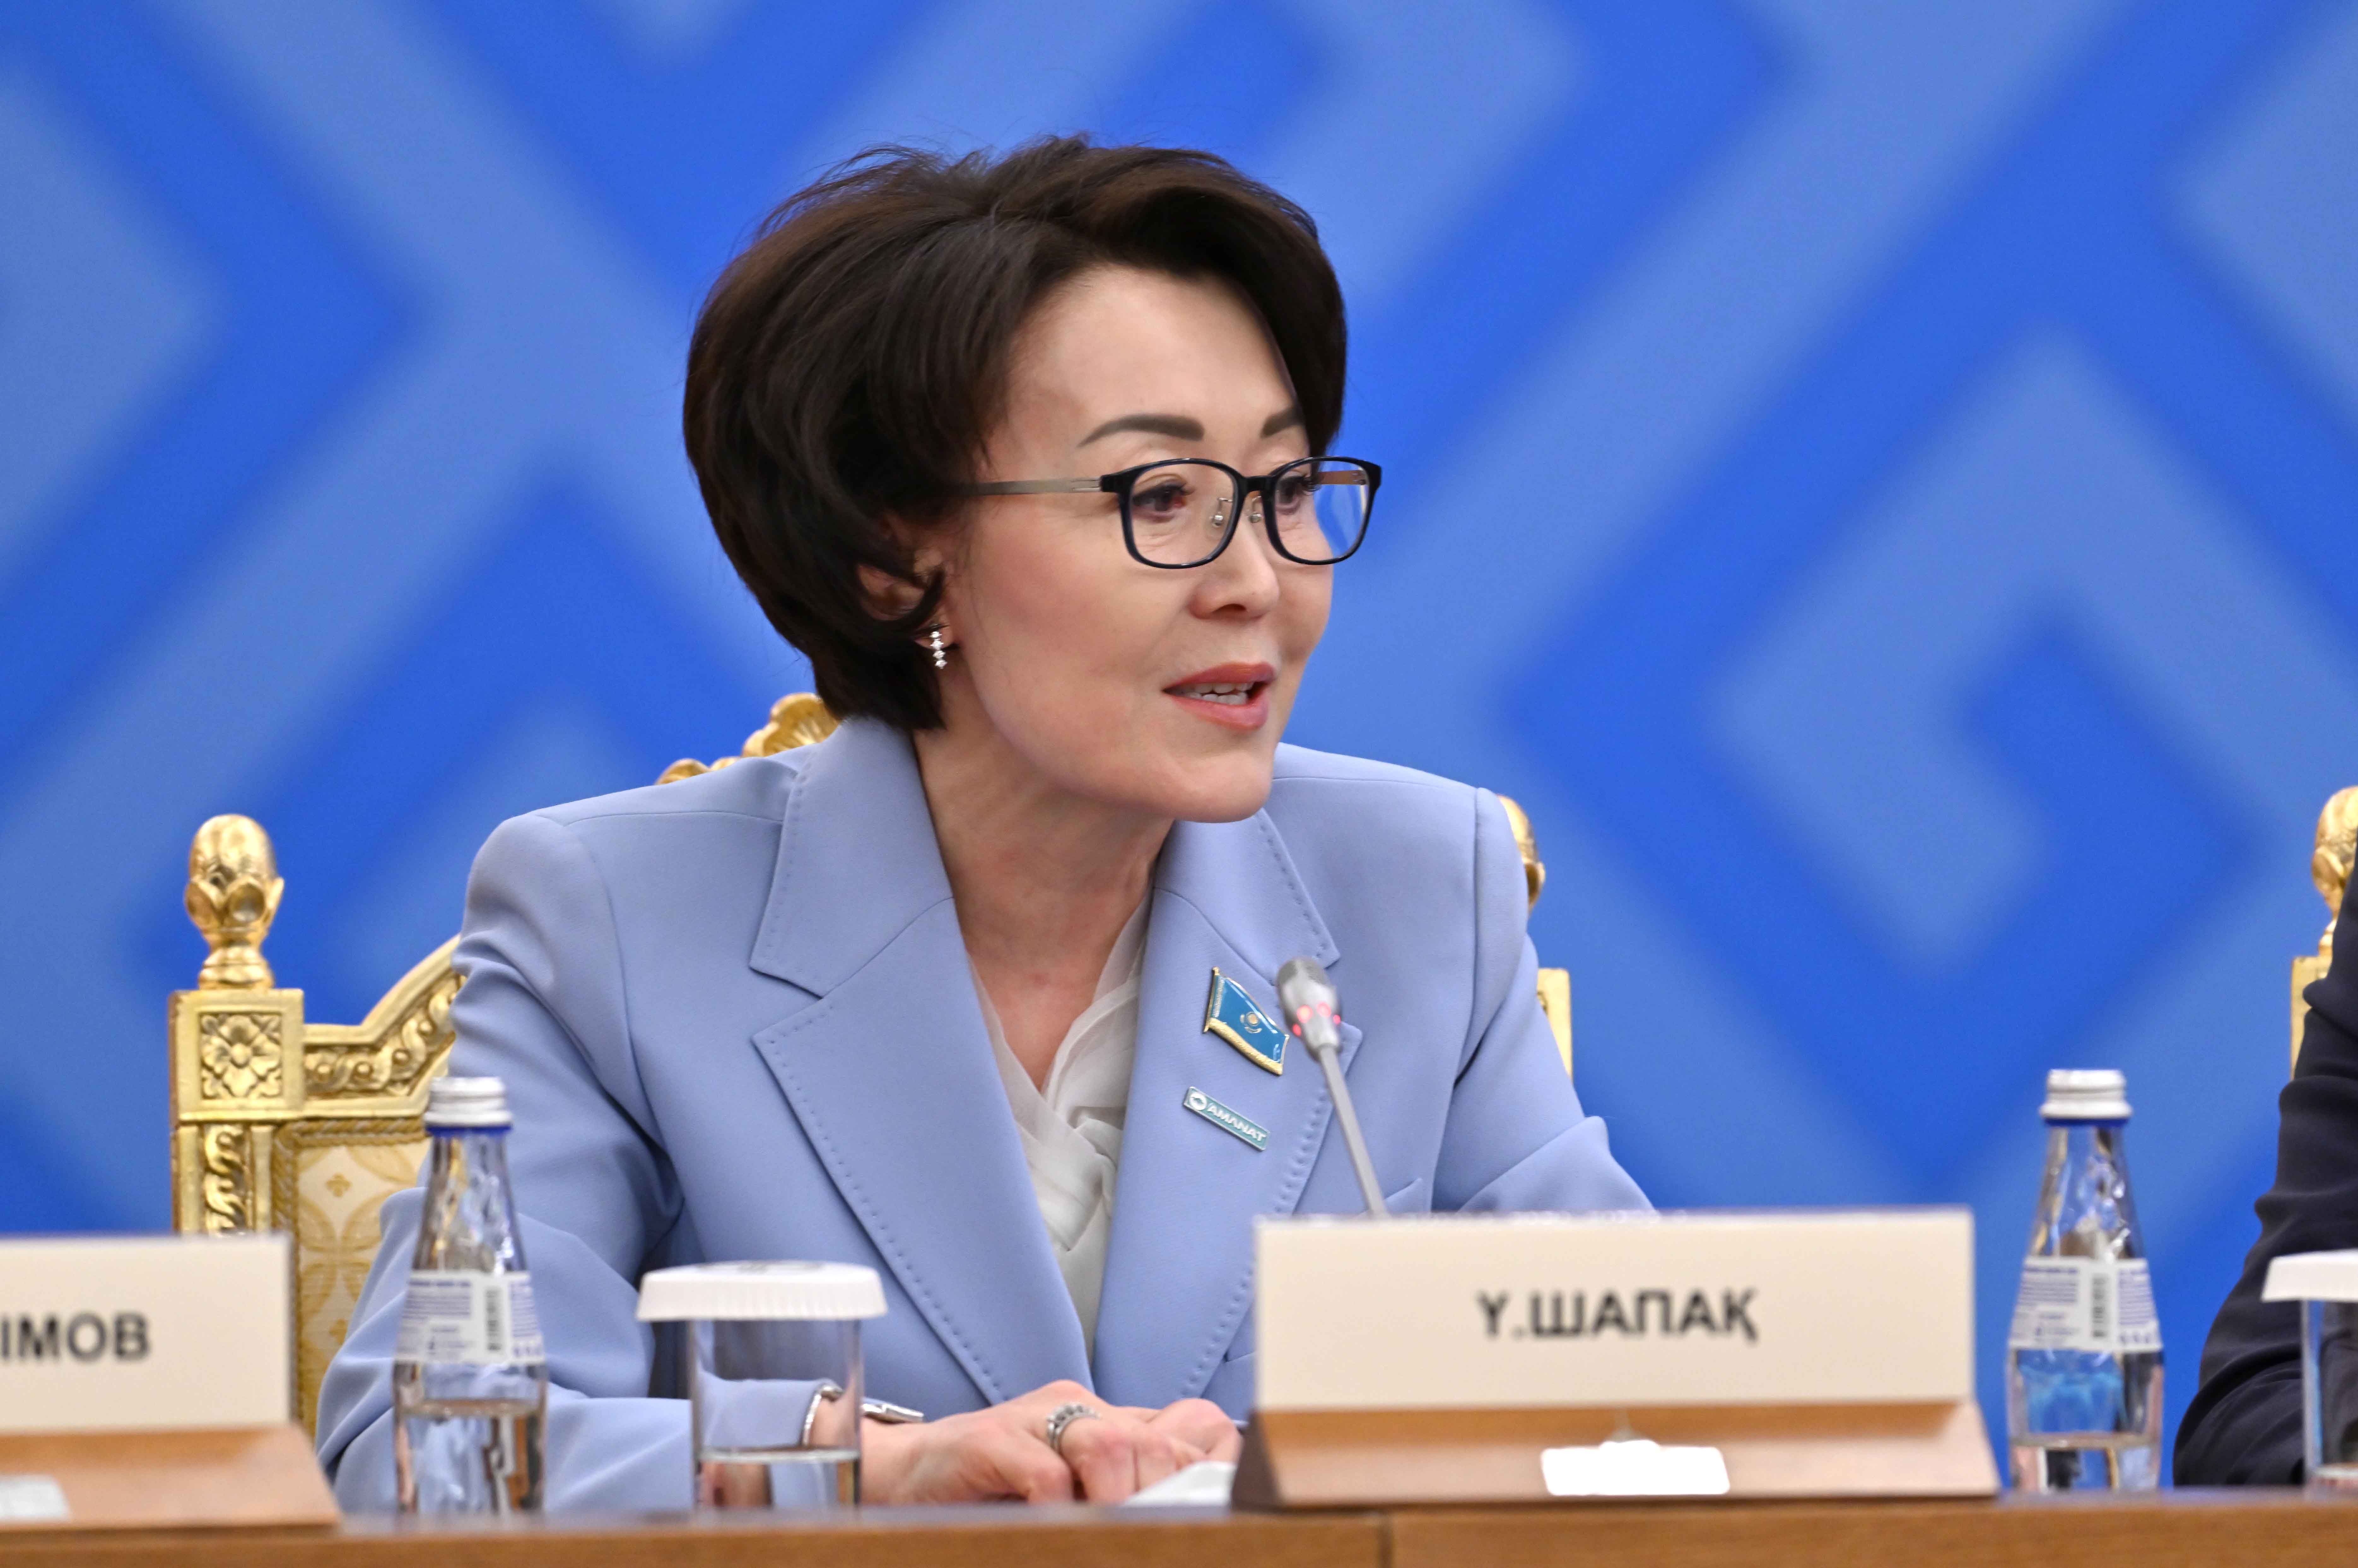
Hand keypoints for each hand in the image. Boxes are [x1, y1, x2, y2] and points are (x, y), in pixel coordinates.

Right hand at [859, 1381, 1238, 1503]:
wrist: (903, 1472)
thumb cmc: (988, 1486)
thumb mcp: (1068, 1484)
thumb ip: (1118, 1487)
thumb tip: (1182, 1513)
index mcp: (1101, 1417)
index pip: (1184, 1429)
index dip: (1206, 1473)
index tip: (1205, 1514)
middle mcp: (1072, 1408)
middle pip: (1149, 1442)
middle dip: (1160, 1495)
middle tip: (1151, 1535)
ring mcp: (1030, 1420)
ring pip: (1106, 1444)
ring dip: (1116, 1500)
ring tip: (1107, 1533)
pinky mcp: (990, 1442)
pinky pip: (1042, 1472)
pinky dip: (1056, 1507)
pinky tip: (1049, 1527)